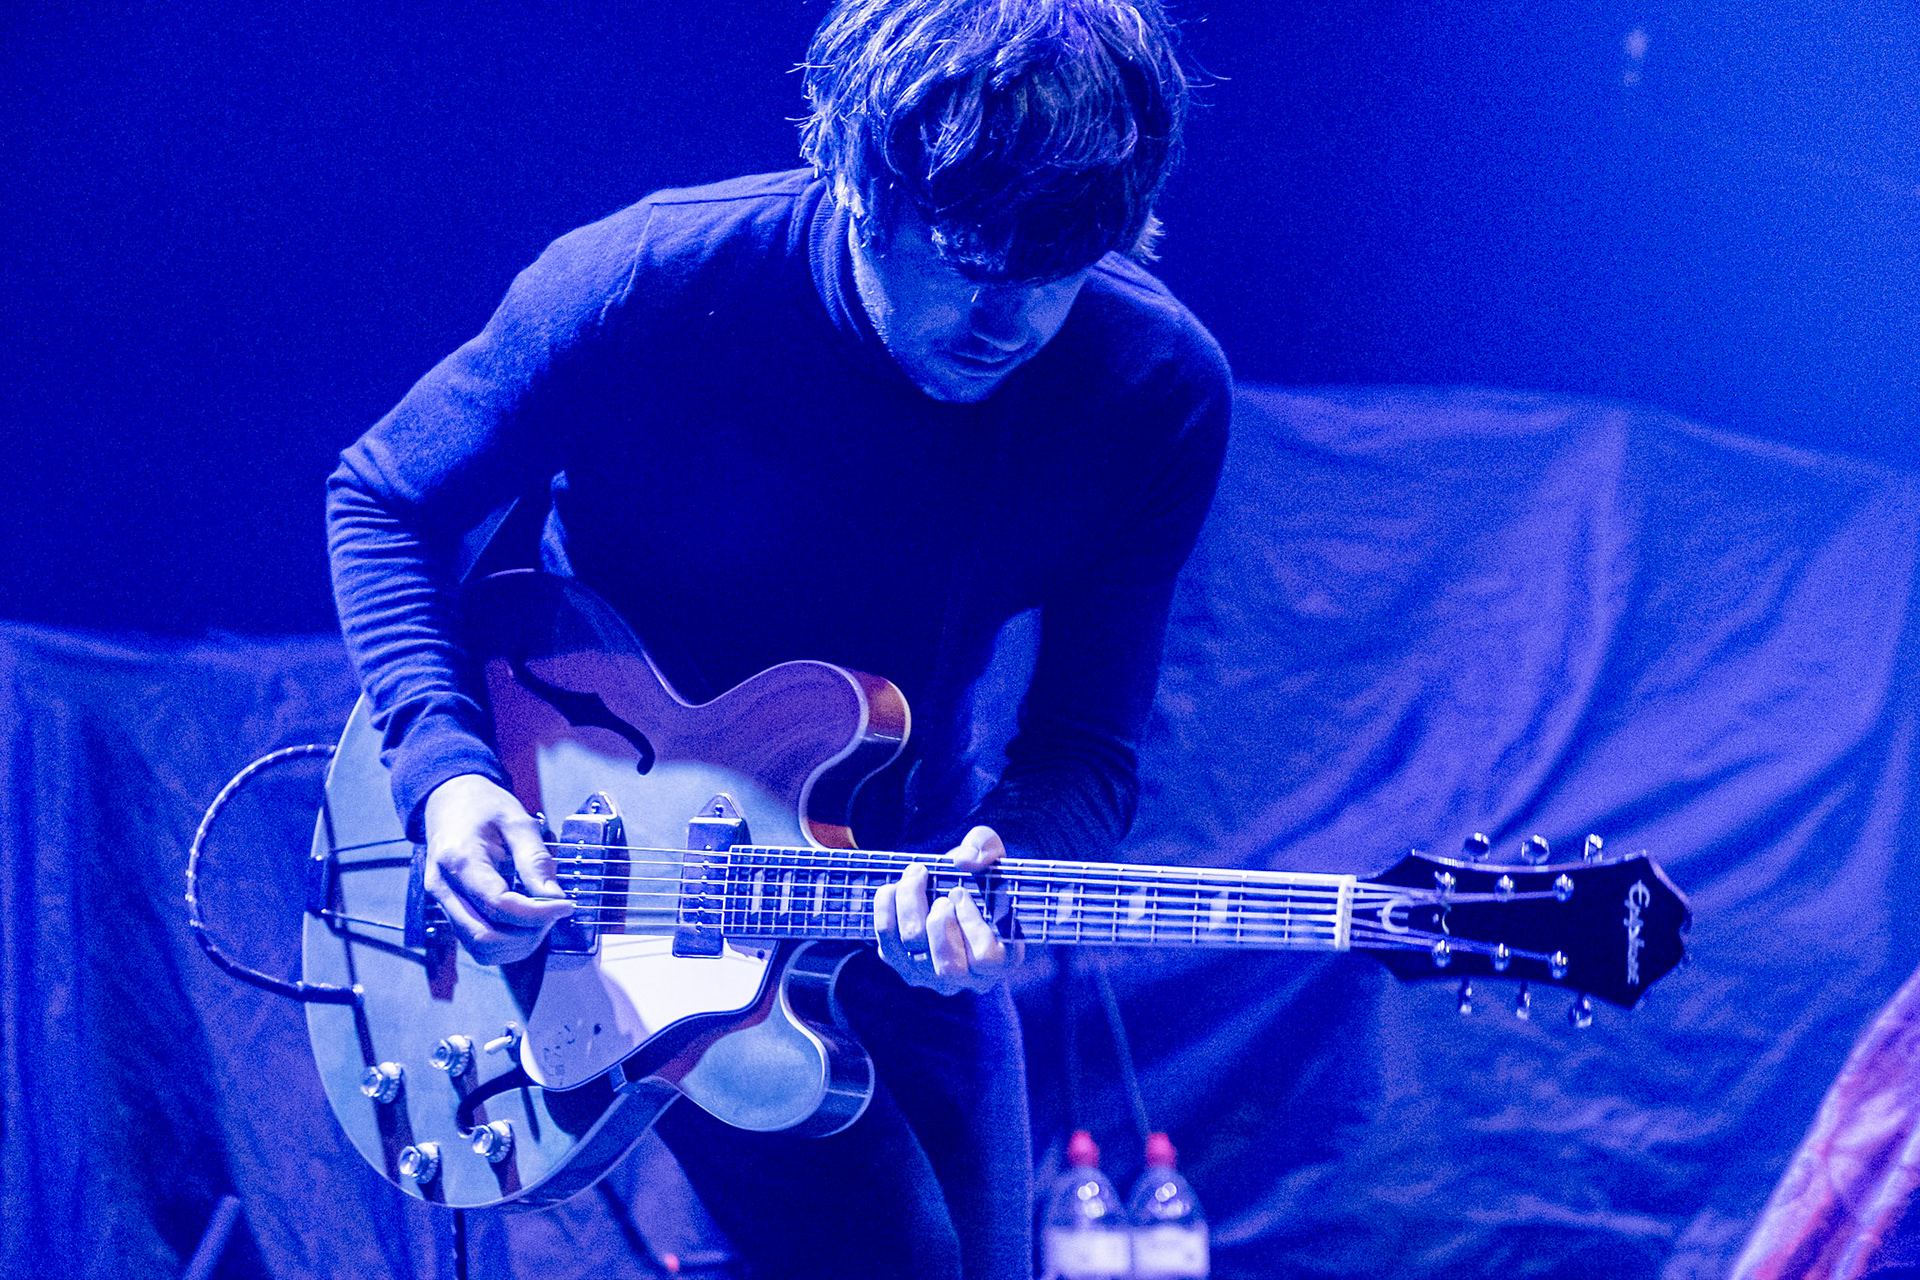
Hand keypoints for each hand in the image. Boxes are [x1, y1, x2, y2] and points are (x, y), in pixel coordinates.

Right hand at [421, 773, 573, 964]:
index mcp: (459, 859)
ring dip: (517, 944)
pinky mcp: (448, 911)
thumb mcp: (517, 820)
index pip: (499, 904)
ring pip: (480, 948)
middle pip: (486, 936)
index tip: (566, 905)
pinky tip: (524, 922)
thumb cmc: (483, 806)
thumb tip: (555, 897)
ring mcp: (441, 903)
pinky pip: (476, 942)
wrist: (448, 800)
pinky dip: (505, 942)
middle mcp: (443, 887)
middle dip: (528, 934)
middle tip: (555, 912)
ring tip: (541, 918)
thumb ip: (535, 859)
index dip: (538, 913)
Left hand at [874, 826, 1023, 993]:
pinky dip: (885, 911)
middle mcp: (966, 977)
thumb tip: (964, 860)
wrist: (954, 891)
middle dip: (939, 922)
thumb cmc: (981, 878)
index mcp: (1001, 959)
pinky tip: (894, 887)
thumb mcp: (993, 853)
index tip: (961, 892)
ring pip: (913, 956)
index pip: (986, 958)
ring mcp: (932, 976)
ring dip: (909, 907)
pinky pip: (886, 946)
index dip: (971, 923)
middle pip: (948, 967)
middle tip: (943, 891)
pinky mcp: (903, 966)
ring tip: (916, 875)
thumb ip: (986, 847)